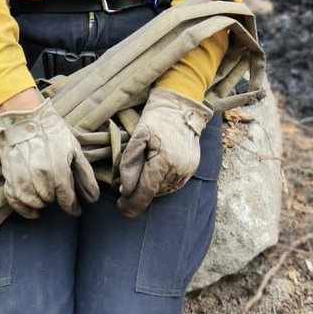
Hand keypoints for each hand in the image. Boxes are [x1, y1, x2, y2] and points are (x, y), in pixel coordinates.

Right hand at [0, 97, 99, 219]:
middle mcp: (40, 175)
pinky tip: (32, 210)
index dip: (72, 207)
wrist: (25, 115)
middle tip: (58, 192)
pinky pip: (15, 200)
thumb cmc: (52, 131)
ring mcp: (22, 176)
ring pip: (33, 202)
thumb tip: (92, 198)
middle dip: (56, 198)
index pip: (67, 199)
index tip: (75, 209)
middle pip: (50, 200)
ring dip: (41, 202)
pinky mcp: (9, 175)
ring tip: (46, 197)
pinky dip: (23, 209)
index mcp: (58, 169)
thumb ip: (84, 174)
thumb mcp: (74, 148)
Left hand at [118, 88, 212, 217]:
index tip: (120, 207)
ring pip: (163, 191)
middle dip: (137, 192)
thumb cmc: (156, 118)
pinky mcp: (192, 168)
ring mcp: (187, 170)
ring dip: (149, 188)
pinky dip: (160, 182)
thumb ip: (130, 163)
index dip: (132, 203)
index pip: (146, 191)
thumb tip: (124, 189)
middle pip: (153, 193)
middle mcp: (179, 170)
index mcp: (165, 161)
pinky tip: (152, 171)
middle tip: (122, 185)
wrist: (180, 106)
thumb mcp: (138, 135)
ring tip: (138, 173)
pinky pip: (172, 184)